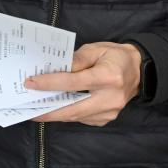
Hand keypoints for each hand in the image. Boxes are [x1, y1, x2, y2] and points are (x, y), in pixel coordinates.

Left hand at [24, 42, 141, 125]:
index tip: (31, 83)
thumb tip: (55, 69)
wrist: (139, 70)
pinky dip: (67, 113)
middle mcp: (110, 98)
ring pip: (76, 116)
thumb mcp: (95, 49)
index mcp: (107, 77)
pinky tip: (55, 108)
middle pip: (72, 109)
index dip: (50, 83)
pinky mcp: (107, 118)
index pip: (73, 82)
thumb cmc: (115, 56)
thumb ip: (75, 59)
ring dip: (55, 113)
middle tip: (28, 109)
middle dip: (48, 110)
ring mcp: (110, 111)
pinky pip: (82, 118)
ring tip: (36, 108)